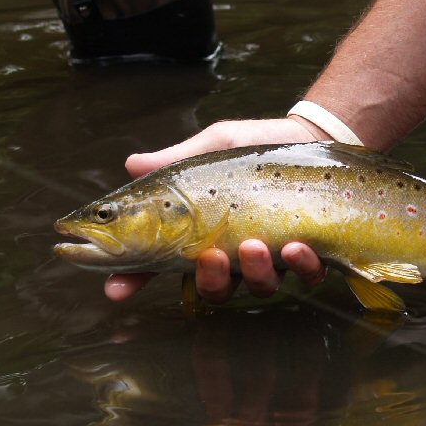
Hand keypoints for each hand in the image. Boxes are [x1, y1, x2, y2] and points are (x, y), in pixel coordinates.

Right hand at [105, 118, 328, 302]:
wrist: (310, 136)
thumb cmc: (254, 146)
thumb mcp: (212, 147)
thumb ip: (175, 160)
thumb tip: (131, 164)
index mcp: (200, 234)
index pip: (158, 264)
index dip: (133, 280)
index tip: (115, 289)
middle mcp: (234, 254)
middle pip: (212, 289)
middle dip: (210, 280)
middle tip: (210, 256)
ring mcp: (272, 258)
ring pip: (258, 288)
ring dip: (255, 272)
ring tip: (256, 244)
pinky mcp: (310, 256)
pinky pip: (306, 276)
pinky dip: (301, 266)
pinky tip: (298, 246)